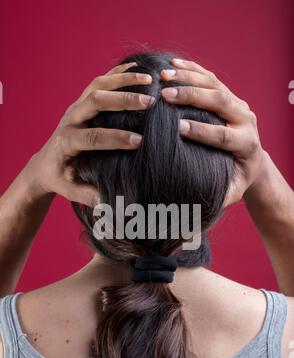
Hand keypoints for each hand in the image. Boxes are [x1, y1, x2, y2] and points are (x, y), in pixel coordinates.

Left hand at [24, 62, 153, 206]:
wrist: (45, 164)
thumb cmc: (61, 179)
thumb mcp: (72, 191)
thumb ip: (90, 195)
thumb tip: (113, 202)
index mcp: (67, 142)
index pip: (92, 137)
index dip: (115, 138)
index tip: (139, 141)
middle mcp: (70, 120)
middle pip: (94, 102)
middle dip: (122, 101)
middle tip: (148, 102)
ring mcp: (75, 107)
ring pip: (97, 85)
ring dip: (123, 80)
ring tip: (149, 80)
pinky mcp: (81, 101)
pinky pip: (100, 80)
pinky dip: (118, 72)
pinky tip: (139, 69)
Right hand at [160, 58, 265, 205]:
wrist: (253, 158)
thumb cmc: (237, 176)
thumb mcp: (232, 190)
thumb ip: (220, 195)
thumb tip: (198, 205)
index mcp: (245, 143)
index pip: (223, 135)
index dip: (202, 131)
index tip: (179, 128)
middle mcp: (244, 119)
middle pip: (219, 101)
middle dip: (192, 96)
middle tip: (166, 95)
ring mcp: (237, 103)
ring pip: (214, 84)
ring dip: (188, 77)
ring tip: (164, 76)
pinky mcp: (229, 94)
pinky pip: (211, 77)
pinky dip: (192, 68)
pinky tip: (172, 64)